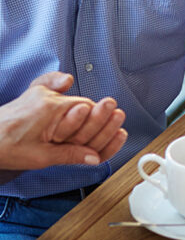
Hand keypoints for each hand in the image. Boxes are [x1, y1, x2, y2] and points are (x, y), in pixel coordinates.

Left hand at [0, 73, 126, 169]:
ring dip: (86, 110)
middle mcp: (46, 98)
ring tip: (105, 110)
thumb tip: (94, 158)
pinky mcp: (31, 99)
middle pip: (84, 104)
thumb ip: (70, 155)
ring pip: (71, 101)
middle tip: (117, 114)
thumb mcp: (41, 157)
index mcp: (51, 109)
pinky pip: (49, 86)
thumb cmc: (5, 146)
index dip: (102, 122)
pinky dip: (58, 83)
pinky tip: (66, 81)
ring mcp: (38, 96)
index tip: (118, 120)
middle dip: (99, 116)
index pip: (87, 110)